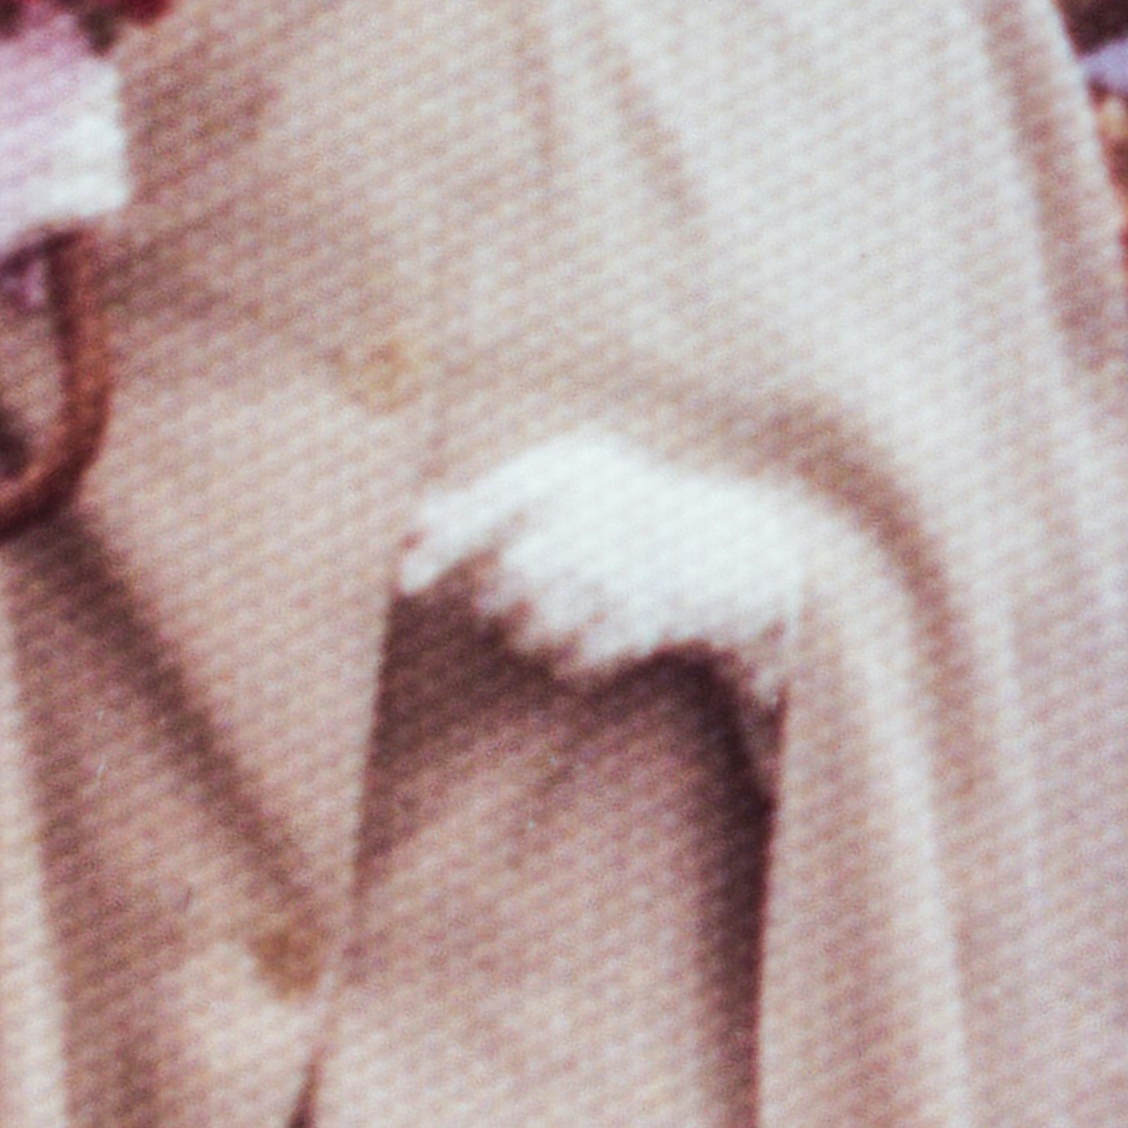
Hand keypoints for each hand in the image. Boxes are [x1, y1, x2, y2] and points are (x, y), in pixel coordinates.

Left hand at [400, 431, 803, 717]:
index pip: (493, 502)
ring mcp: (636, 563)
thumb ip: (485, 501)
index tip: (404, 582)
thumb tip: (412, 520)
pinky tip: (579, 645)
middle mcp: (607, 507)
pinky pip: (578, 657)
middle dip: (495, 600)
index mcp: (575, 466)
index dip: (444, 544)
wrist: (723, 547)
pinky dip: (566, 661)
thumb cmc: (614, 510)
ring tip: (538, 627)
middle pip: (515, 572)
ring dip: (526, 635)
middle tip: (496, 609)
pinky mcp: (653, 616)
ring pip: (542, 621)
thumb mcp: (558, 487)